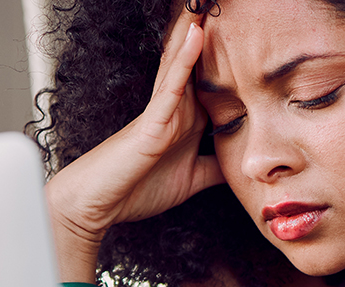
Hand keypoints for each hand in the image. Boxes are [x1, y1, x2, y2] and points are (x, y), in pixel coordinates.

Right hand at [45, 12, 220, 273]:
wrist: (96, 207)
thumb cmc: (134, 189)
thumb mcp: (192, 179)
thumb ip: (215, 168)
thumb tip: (242, 164)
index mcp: (184, 118)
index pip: (210, 79)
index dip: (228, 55)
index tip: (247, 31)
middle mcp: (174, 107)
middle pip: (197, 60)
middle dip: (211, 30)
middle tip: (222, 2)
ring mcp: (162, 110)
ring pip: (183, 60)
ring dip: (196, 28)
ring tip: (207, 1)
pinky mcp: (151, 121)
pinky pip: (171, 83)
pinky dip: (185, 58)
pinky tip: (196, 33)